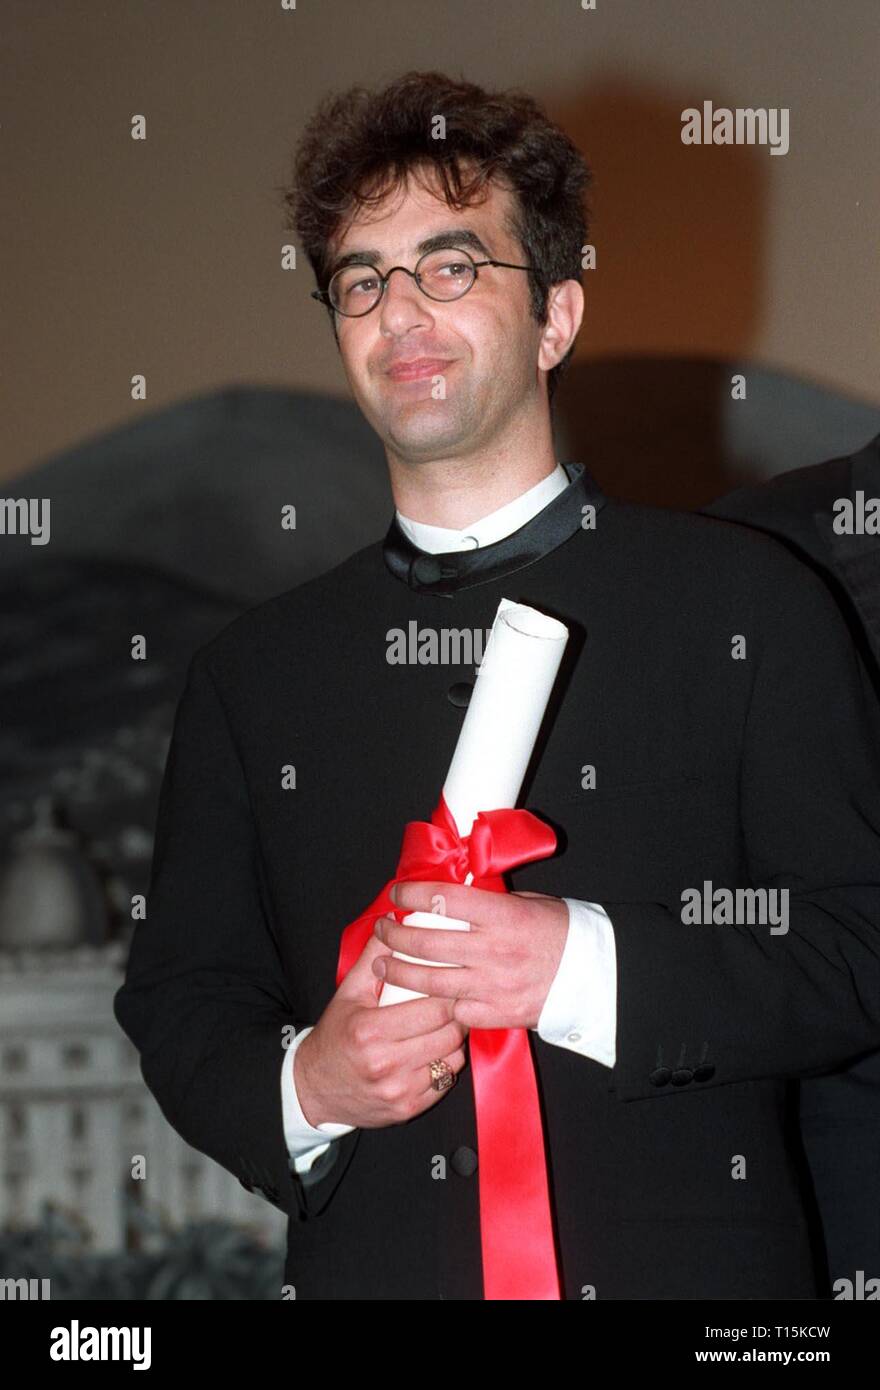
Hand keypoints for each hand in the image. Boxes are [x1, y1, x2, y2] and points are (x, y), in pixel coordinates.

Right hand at [294, 926, 467, 1130]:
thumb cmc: (335, 1036)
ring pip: (452, 1059)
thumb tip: (394, 924)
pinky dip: (446, 1065)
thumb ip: (373, 958)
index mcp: (370, 1031)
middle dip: (457, 1016)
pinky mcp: (408, 1109)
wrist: (315, 1088)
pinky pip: (445, 1082)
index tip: (452, 983)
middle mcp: (385, 1064)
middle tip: (455, 1003)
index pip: (433, 1008)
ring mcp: (398, 1091)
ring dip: (454, 1041)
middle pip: (447, 1033)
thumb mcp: (348, 993)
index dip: (449, 993)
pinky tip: (435, 1052)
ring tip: (445, 1027)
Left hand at [371, 882, 569, 1029]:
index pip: (444, 898)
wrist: (596, 976)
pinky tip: (424, 997)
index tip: (398, 893)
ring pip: (431, 981)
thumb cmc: (562, 932)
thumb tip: (449, 894)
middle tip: (382, 928)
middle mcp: (493, 950)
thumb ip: (489, 901)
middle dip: (394, 934)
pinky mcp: (497, 1014)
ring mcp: (493, 985)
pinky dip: (438, 1004)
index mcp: (502, 915)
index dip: (413, 894)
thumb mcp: (527, 902)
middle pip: (427, 941)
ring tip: (382, 966)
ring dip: (400, 972)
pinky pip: (455, 1011)